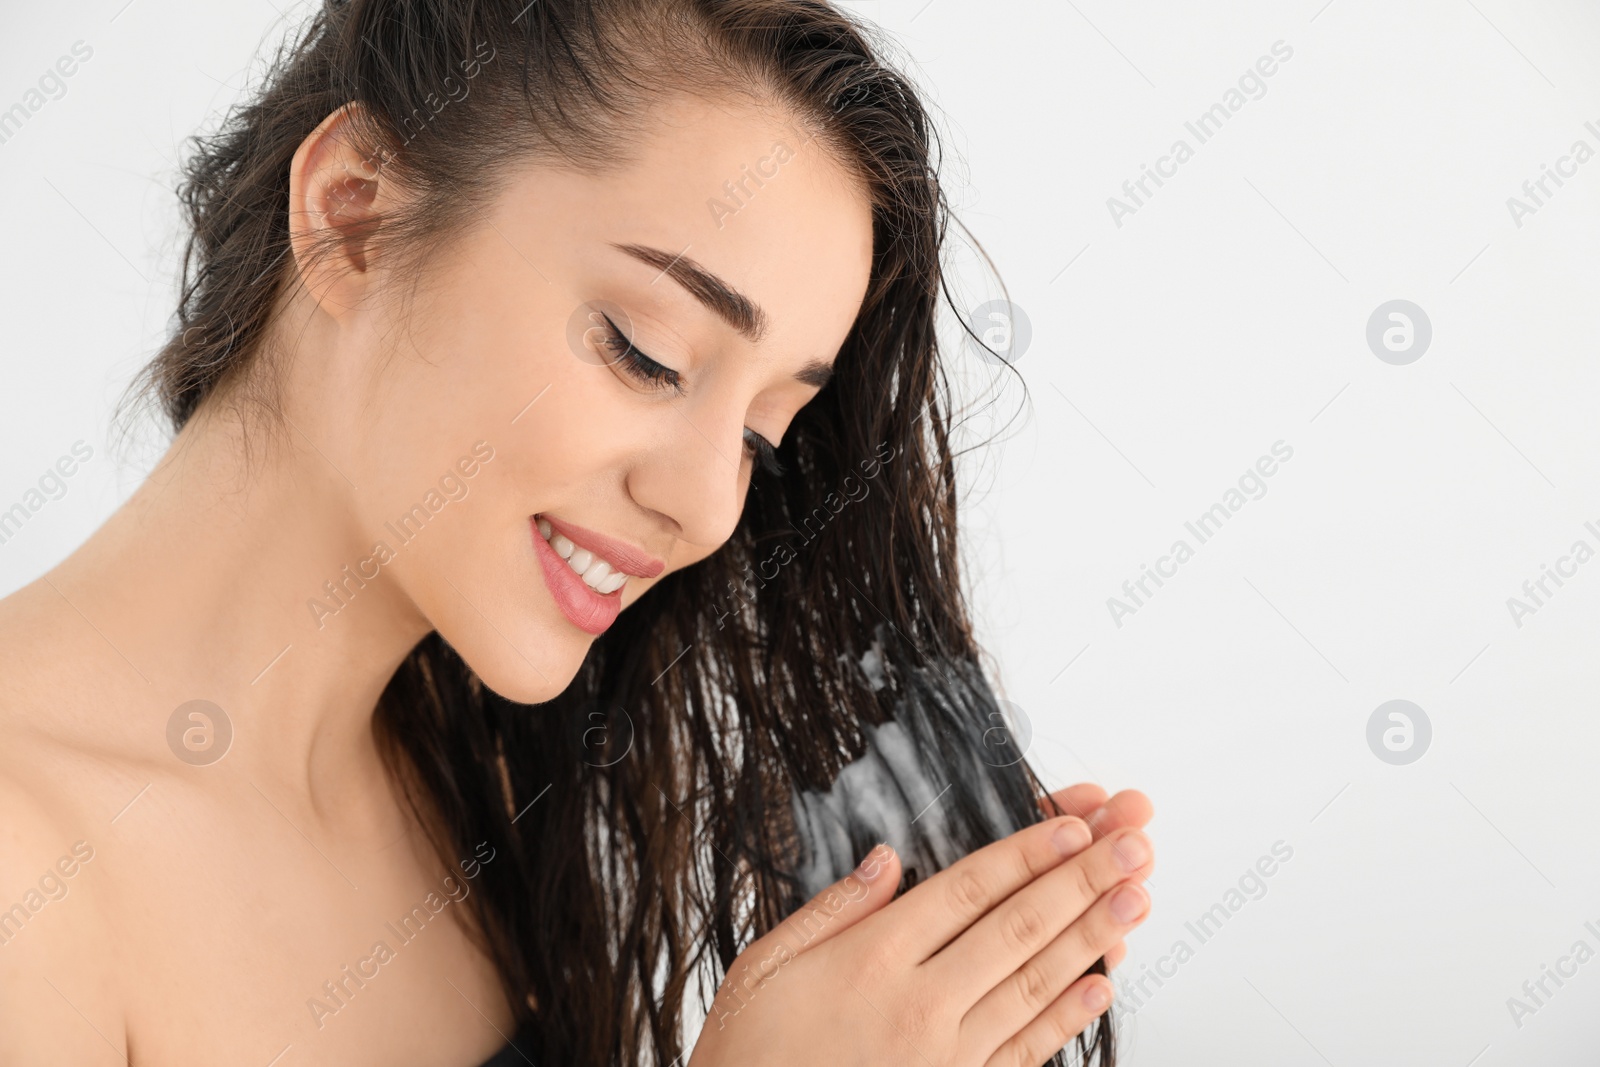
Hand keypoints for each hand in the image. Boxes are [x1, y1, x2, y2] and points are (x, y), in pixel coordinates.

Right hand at [688, 792, 1154, 1066]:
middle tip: (1132, 843)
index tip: (1074, 825)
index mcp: (871, 958)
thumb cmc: (750, 1057)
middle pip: (1017, 927)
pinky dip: (1068, 1017)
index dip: (1027, 853)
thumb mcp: (765, 967)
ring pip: (1033, 983)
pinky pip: (1024, 1051)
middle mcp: (918, 1003)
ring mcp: (944, 1056)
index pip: (967, 890)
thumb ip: (832, 910)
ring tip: (1136, 897)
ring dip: (1092, 936)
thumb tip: (886, 859)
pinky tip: (1101, 983)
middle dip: (1083, 880)